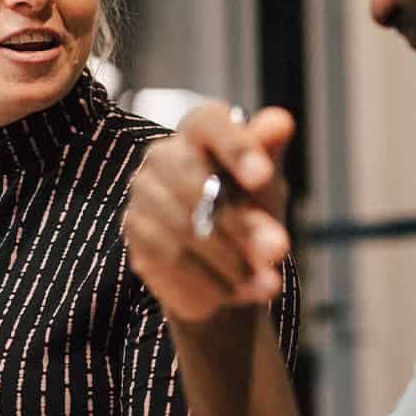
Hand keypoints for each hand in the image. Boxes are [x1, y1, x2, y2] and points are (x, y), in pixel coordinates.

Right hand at [123, 103, 293, 322]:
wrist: (227, 265)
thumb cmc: (248, 209)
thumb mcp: (265, 185)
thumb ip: (268, 155)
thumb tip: (280, 121)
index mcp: (197, 132)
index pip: (208, 123)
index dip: (235, 146)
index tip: (262, 177)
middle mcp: (161, 157)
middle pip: (195, 182)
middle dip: (242, 222)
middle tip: (279, 249)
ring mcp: (143, 196)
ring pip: (186, 229)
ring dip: (233, 261)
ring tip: (268, 283)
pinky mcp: (135, 236)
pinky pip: (172, 261)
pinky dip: (212, 282)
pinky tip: (240, 293)